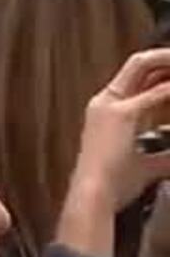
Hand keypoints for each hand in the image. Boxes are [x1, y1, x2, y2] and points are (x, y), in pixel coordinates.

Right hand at [57, 48, 169, 256]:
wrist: (94, 198)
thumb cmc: (113, 187)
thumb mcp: (146, 165)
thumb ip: (165, 154)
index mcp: (105, 112)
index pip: (138, 77)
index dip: (163, 70)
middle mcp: (104, 102)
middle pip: (140, 63)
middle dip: (167, 59)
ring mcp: (110, 105)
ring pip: (145, 63)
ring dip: (169, 62)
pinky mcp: (122, 114)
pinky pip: (159, 91)